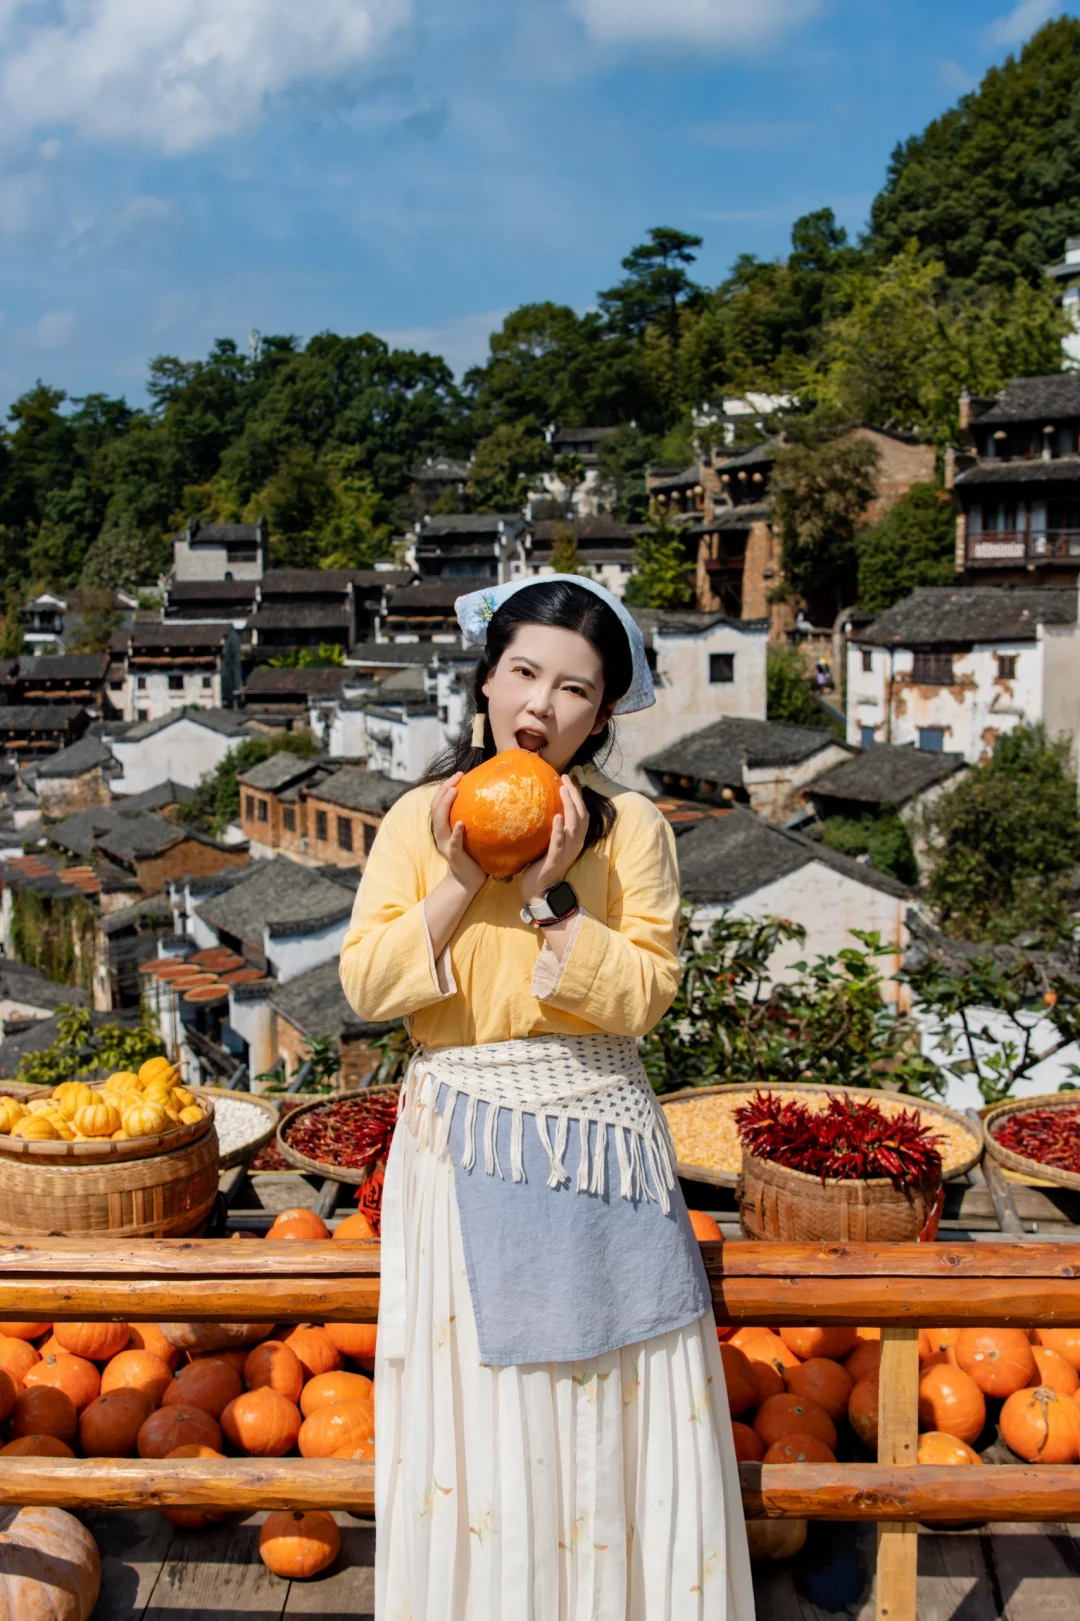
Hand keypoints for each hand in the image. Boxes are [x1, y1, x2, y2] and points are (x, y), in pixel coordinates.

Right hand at [431, 774, 485, 896]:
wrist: (468, 879)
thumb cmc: (474, 854)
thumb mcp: (472, 833)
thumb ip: (475, 819)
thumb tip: (493, 798)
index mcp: (444, 827)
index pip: (439, 802)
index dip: (445, 786)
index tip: (459, 774)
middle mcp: (441, 833)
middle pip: (436, 807)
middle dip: (444, 789)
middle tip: (457, 777)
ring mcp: (445, 844)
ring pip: (439, 822)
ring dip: (446, 805)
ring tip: (454, 791)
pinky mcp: (453, 855)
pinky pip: (453, 843)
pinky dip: (455, 832)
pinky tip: (460, 823)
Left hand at [517, 774, 587, 904]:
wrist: (537, 890)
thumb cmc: (541, 865)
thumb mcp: (550, 844)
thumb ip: (552, 829)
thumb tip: (543, 807)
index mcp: (575, 840)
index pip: (582, 814)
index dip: (578, 796)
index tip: (568, 780)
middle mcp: (575, 845)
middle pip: (581, 816)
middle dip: (575, 795)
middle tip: (565, 779)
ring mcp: (566, 853)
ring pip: (574, 826)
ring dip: (569, 806)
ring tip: (563, 791)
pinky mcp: (555, 861)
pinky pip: (559, 844)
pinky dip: (559, 830)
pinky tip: (557, 817)